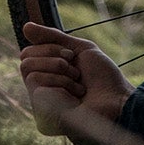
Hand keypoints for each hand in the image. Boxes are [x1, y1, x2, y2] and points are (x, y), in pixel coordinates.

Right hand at [19, 21, 131, 137]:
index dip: (49, 48)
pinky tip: (74, 100)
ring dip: (60, 75)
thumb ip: (52, 38)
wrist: (118, 99)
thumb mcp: (79, 49)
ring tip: (78, 87)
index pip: (27, 52)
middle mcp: (41, 88)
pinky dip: (59, 87)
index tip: (72, 56)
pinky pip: (37, 90)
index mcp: (47, 73)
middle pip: (25, 60)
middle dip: (55, 59)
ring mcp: (41, 104)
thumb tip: (25, 27)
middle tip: (75, 71)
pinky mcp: (43, 118)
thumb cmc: (104, 78)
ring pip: (30, 73)